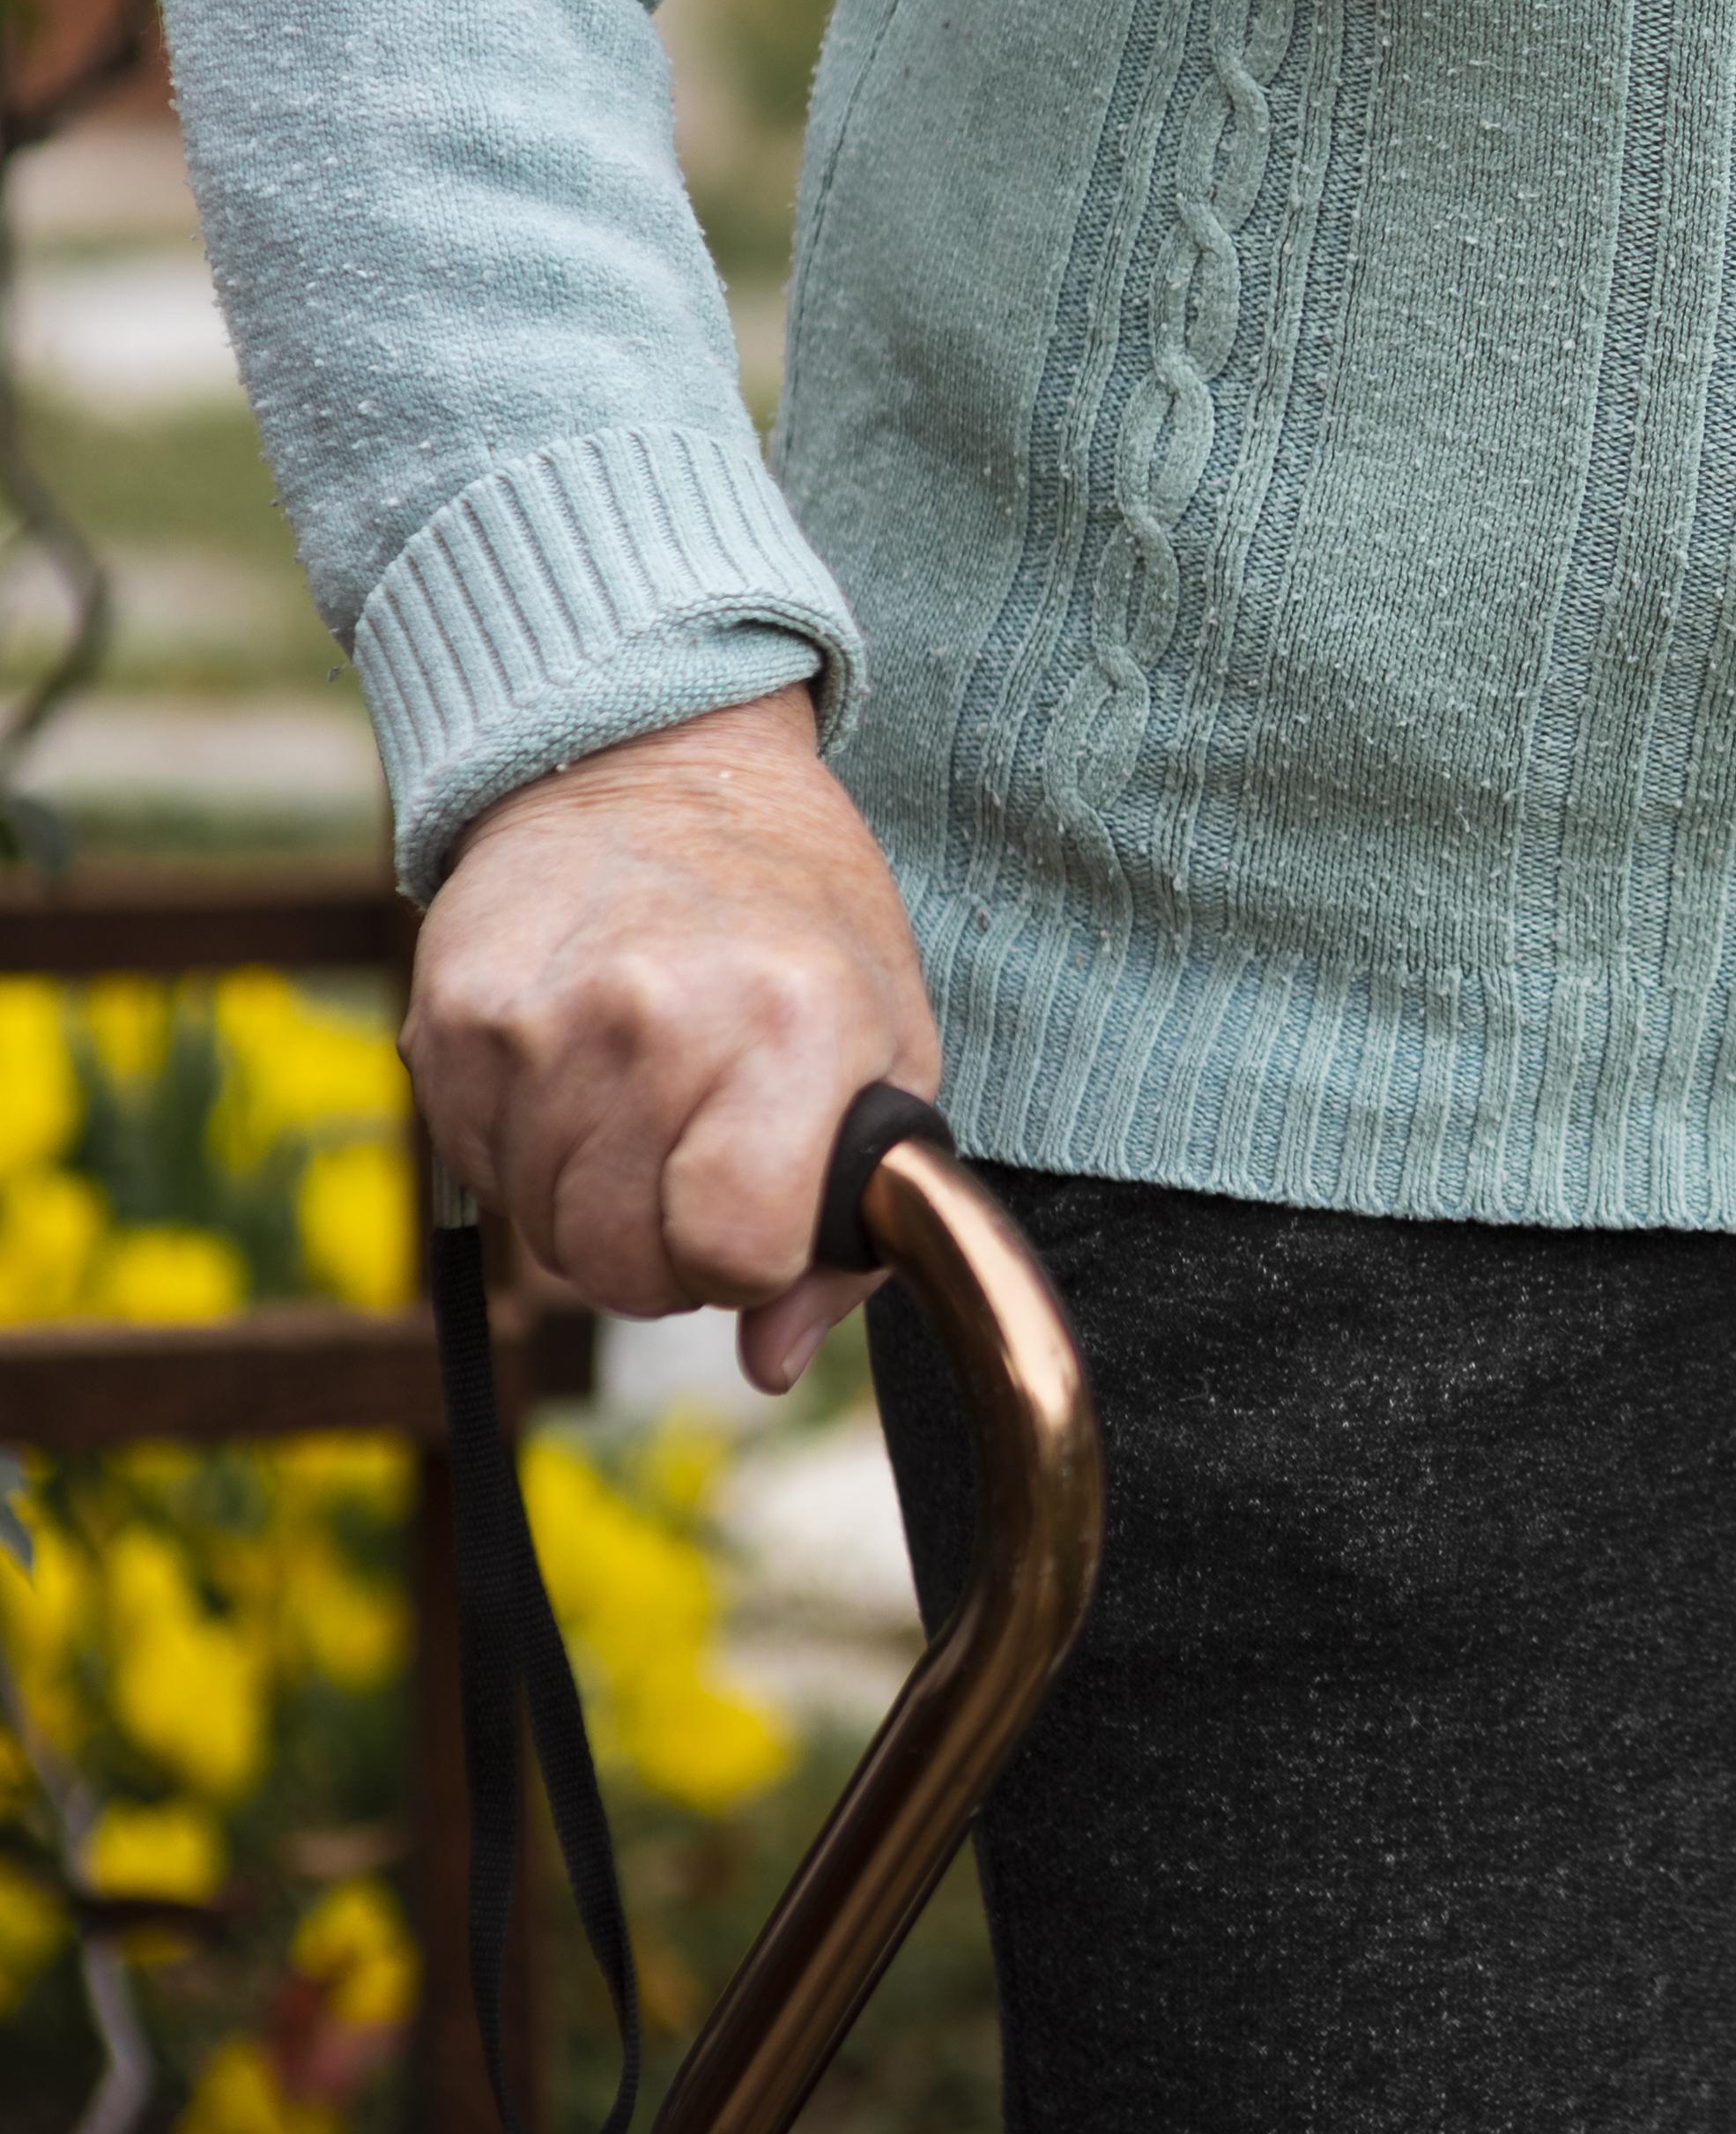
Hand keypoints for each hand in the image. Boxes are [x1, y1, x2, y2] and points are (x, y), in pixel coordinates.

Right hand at [404, 688, 938, 1391]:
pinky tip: (579, 1074)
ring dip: (596, 1207)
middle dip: (670, 1254)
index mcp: (789, 1031)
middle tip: (701, 1163)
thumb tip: (774, 1363)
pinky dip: (528, 1156)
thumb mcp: (888, 1045)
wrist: (658, 770)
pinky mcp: (448, 1022)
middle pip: (625, 1270)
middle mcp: (654, 1025)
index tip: (762, 1208)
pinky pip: (479, 1172)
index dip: (749, 1261)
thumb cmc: (799, 920)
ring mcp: (536, 1026)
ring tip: (646, 1104)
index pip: (735, 1255)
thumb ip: (855, 1227)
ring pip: (545, 1237)